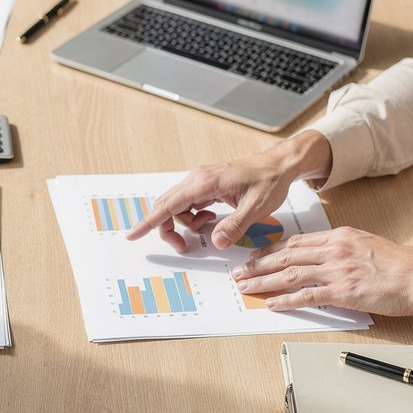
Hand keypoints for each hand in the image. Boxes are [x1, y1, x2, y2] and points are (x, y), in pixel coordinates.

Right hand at [126, 130, 333, 252]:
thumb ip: (234, 226)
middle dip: (169, 228)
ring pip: (177, 206)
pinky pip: (189, 203)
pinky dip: (194, 216)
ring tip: (210, 228)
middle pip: (167, 206)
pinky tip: (212, 219)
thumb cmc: (268, 182)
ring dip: (186, 223)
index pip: (168, 205)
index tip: (133, 234)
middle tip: (184, 246)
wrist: (279, 165)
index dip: (149, 222)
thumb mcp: (255, 208)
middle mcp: (197, 179)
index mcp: (204, 182)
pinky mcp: (206, 184)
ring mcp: (200, 180)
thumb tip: (216, 242)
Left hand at [230, 226, 412, 322]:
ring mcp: (336, 270)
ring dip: (263, 281)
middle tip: (240, 272)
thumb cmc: (402, 265)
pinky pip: (306, 296)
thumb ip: (345, 249)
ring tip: (245, 287)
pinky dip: (285, 300)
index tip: (256, 256)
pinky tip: (271, 304)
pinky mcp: (343, 292)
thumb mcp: (369, 245)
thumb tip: (328, 257)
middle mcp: (334, 250)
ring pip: (289, 275)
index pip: (297, 242)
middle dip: (258, 264)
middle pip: (286, 256)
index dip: (272, 249)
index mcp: (340, 236)